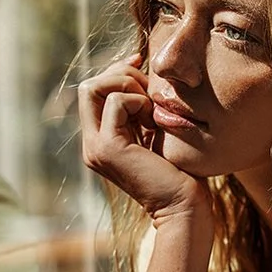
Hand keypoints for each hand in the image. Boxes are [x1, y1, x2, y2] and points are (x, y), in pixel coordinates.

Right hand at [76, 52, 207, 222]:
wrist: (183, 205)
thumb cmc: (179, 171)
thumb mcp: (154, 131)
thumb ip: (140, 110)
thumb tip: (139, 72)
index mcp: (100, 140)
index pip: (93, 92)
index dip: (116, 71)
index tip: (141, 65)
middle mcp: (91, 144)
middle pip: (88, 86)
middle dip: (120, 74)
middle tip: (148, 88)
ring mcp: (95, 147)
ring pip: (94, 88)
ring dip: (128, 87)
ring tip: (150, 108)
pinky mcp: (107, 147)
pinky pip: (116, 101)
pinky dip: (138, 101)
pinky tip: (153, 121)